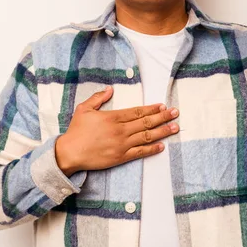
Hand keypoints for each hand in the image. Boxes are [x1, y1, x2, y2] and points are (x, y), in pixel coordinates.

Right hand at [54, 86, 179, 176]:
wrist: (70, 153)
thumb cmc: (76, 131)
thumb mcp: (84, 109)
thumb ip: (98, 98)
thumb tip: (110, 89)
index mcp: (113, 117)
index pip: (138, 111)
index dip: (152, 108)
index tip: (163, 106)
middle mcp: (121, 130)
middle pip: (146, 122)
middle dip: (163, 117)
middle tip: (176, 113)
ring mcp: (122, 144)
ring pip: (146, 136)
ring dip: (162, 132)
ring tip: (174, 127)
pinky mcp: (121, 157)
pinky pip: (140, 152)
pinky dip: (152, 149)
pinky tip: (161, 146)